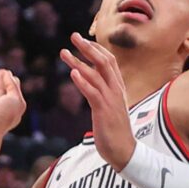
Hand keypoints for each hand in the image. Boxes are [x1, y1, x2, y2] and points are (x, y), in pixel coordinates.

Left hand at [62, 35, 138, 170]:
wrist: (124, 151)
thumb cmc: (114, 131)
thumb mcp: (110, 107)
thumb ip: (103, 94)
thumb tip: (92, 84)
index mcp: (118, 88)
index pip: (109, 61)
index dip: (96, 48)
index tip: (83, 40)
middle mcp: (116, 90)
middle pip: (103, 62)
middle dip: (88, 47)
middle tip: (73, 36)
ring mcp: (111, 100)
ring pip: (95, 75)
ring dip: (78, 62)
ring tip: (64, 52)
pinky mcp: (104, 111)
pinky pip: (93, 93)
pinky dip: (83, 82)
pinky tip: (73, 74)